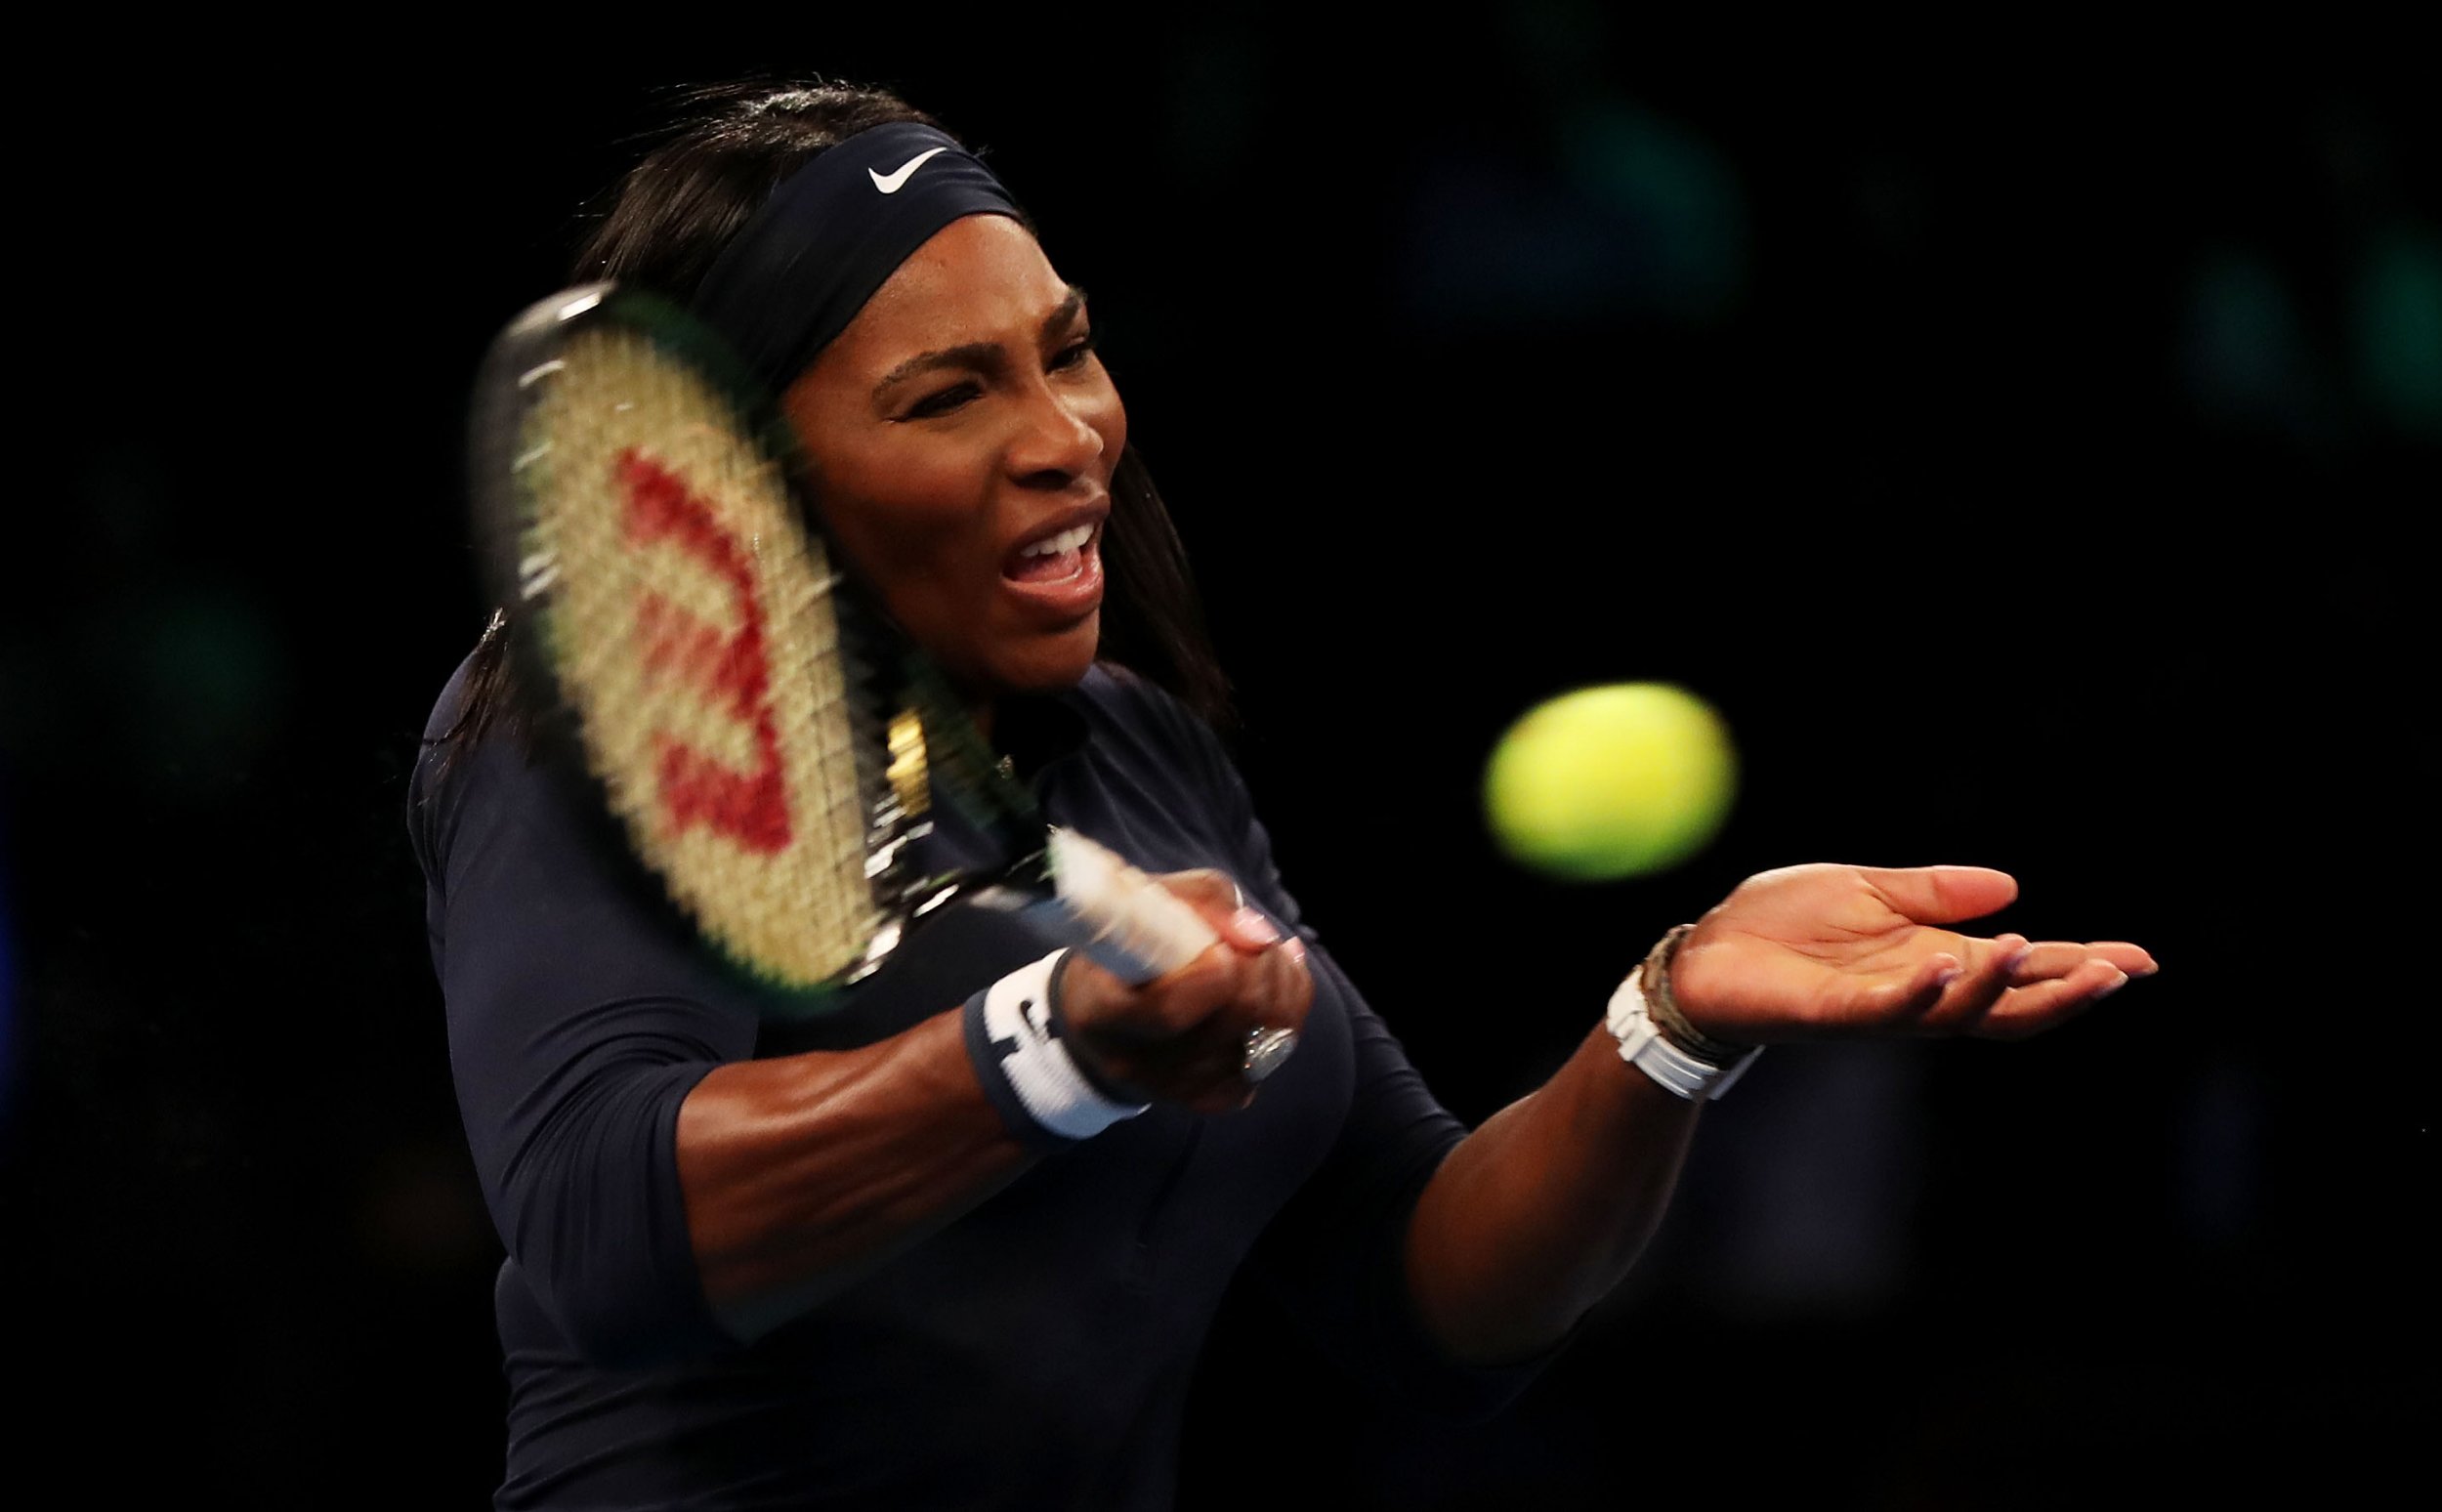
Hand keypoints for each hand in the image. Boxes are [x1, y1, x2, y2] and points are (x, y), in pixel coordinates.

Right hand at [1057, 870, 1314, 1112]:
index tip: (1226, 945)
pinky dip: (1283, 1022)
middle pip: (1231, 1024)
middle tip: (1262, 943)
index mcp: (1100, 1010)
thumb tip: (1259, 937)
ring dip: (1281, 993)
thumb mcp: (1149, 900)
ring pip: (1260, 1045)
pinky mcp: (1204, 1100)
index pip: (1170, 1010)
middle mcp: (1132, 1061)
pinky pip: (1266, 1063)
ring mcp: (1170, 1088)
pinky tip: (1271, 993)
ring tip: (1270, 959)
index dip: (1218, 973)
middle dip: (1265, 971)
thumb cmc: (1125, 943)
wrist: (1099, 1012)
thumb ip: (1205, 903)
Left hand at [1669, 864, 2155, 1043]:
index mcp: (1934, 958)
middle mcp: (1918, 992)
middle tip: (2119, 974)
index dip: (2079, 965)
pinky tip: (1946, 963)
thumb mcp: (1868, 890)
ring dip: (2000, 985)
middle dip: (2066, 994)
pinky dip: (1920, 989)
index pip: (2021, 969)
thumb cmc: (1781, 924)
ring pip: (1959, 1013)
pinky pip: (1887, 1009)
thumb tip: (2014, 887)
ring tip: (2037, 952)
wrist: (1705, 953)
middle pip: (2010, 1007)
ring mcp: (1879, 1008)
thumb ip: (1935, 892)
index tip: (2140, 960)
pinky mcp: (1833, 1014)